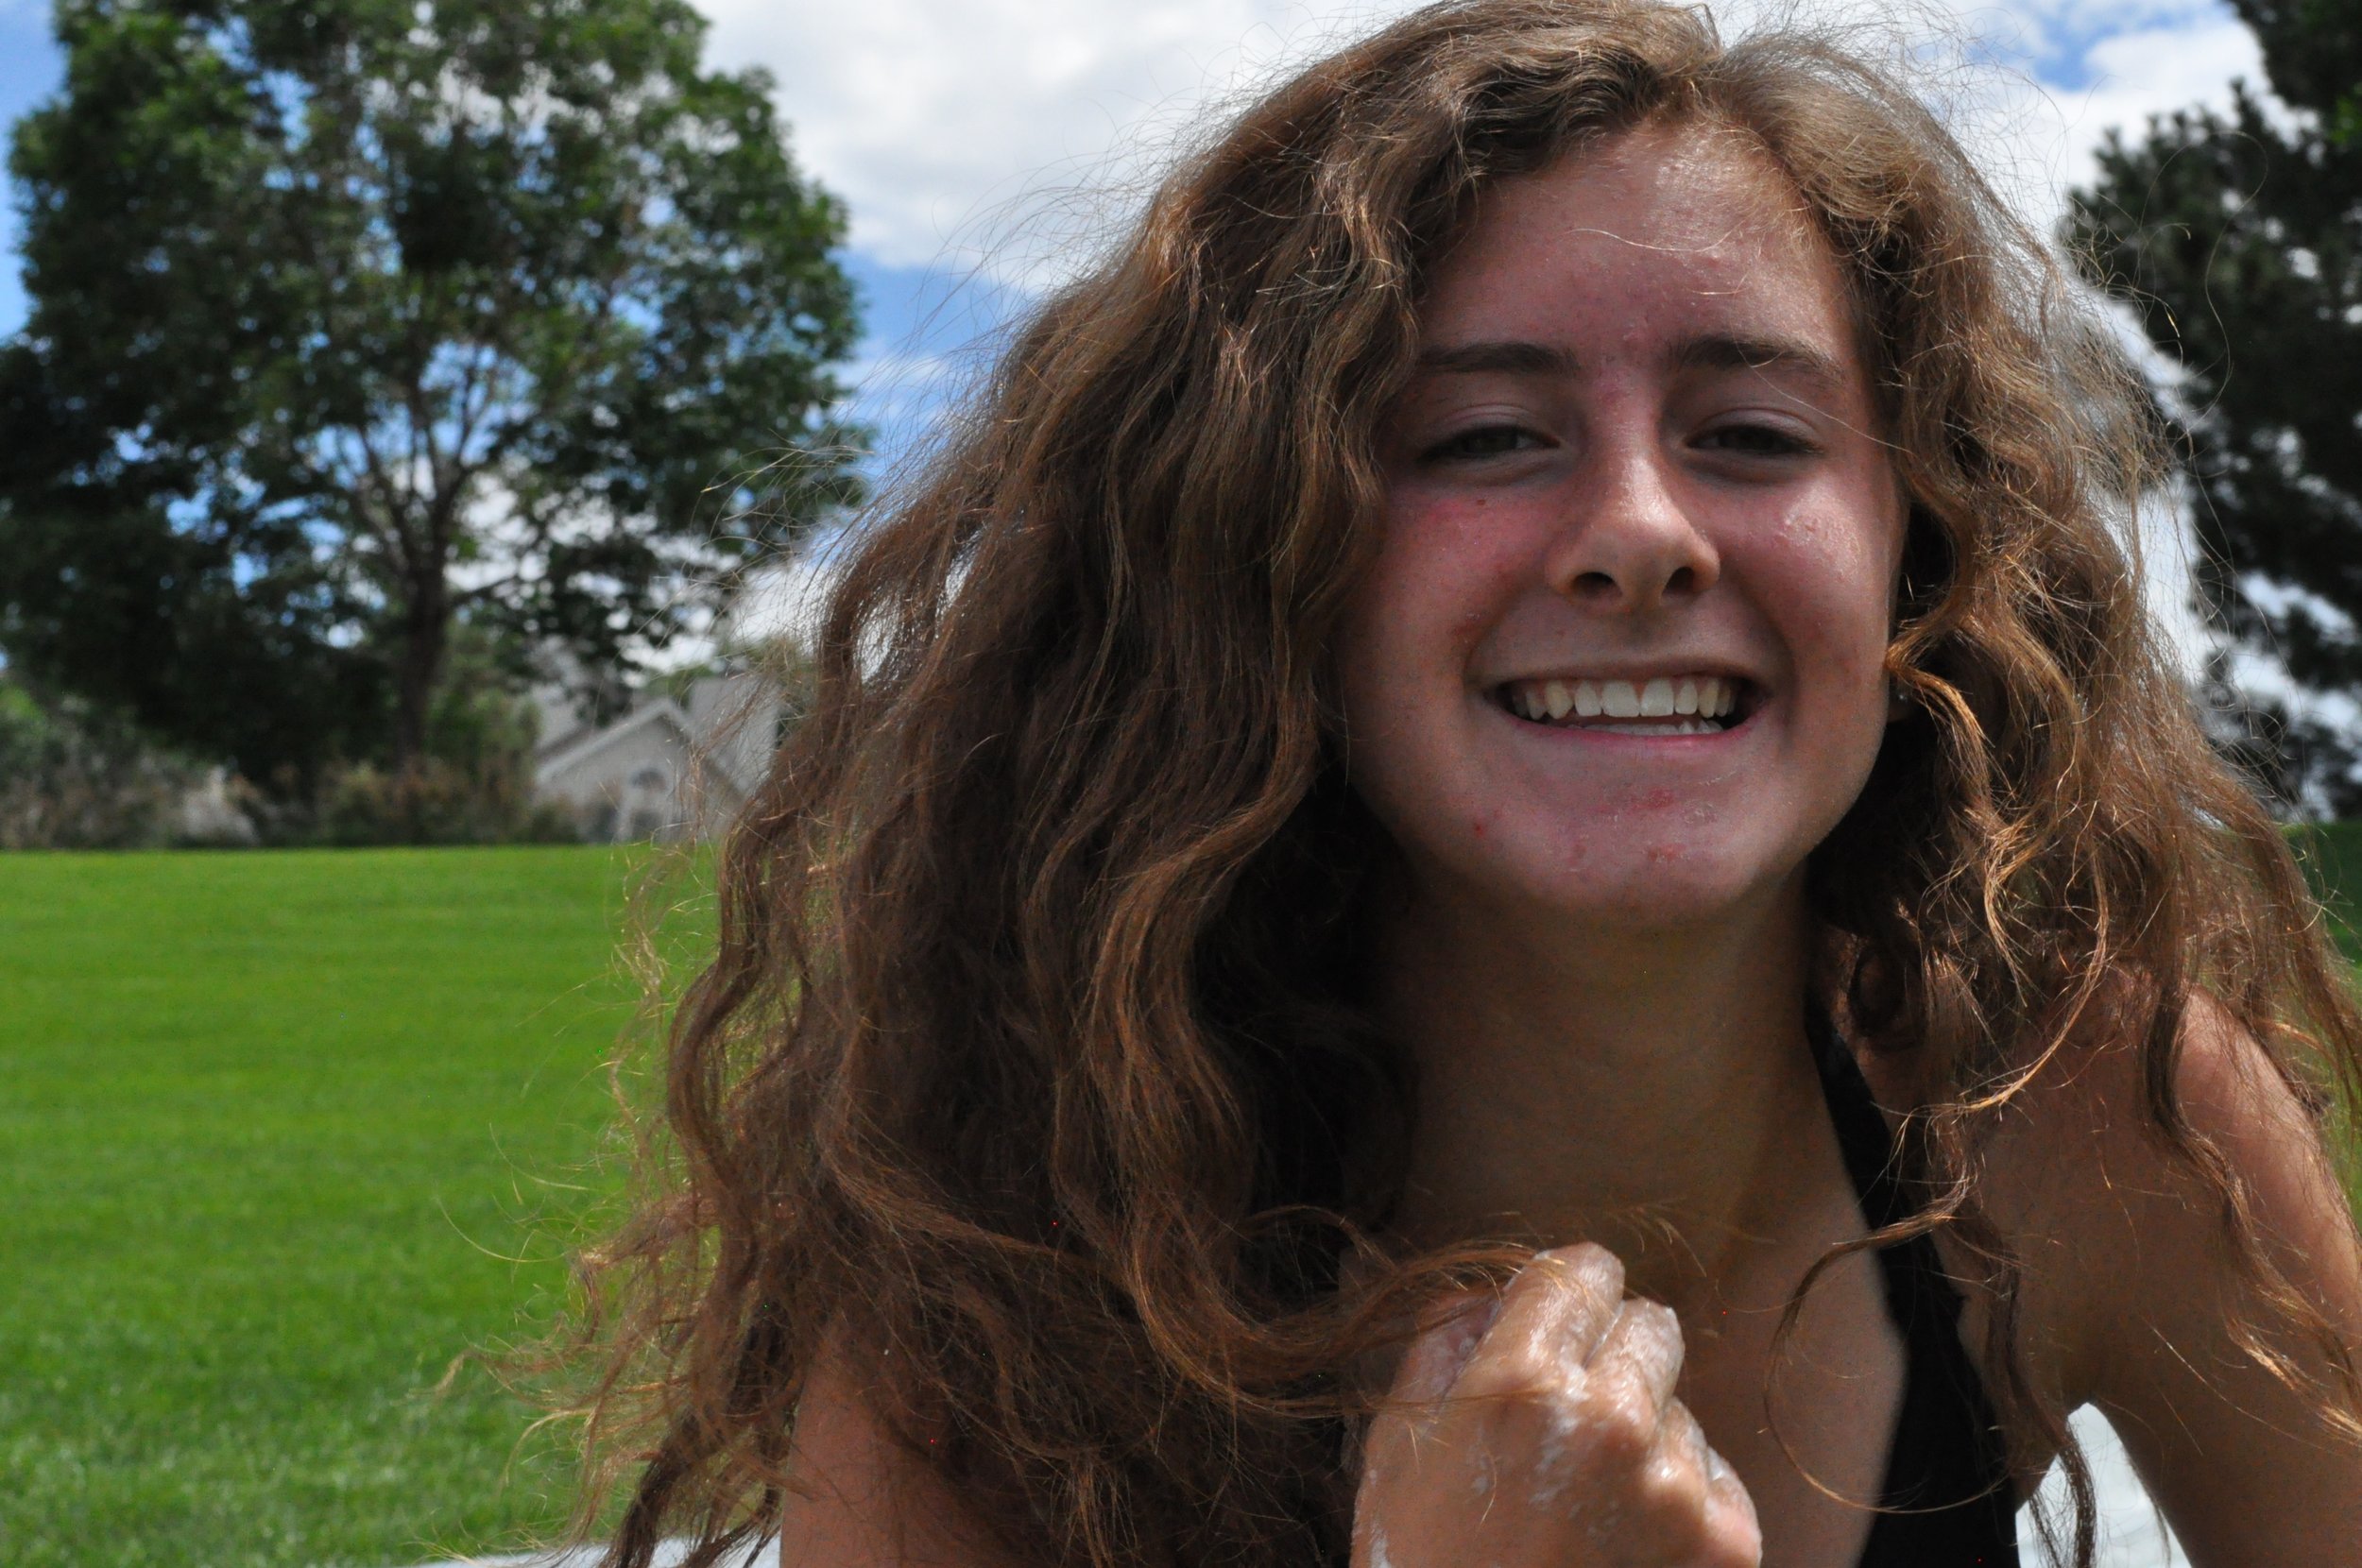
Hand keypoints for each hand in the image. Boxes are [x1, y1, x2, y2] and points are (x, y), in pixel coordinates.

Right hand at [1351, 1244, 1760, 1567]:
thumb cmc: (1427, 1566)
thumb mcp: (1398, 1451)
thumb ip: (1441, 1348)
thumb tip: (1489, 1294)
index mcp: (1520, 1384)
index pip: (1581, 1269)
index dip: (1568, 1291)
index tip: (1562, 1314)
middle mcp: (1610, 1418)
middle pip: (1650, 1322)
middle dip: (1615, 1353)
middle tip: (1576, 1414)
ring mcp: (1674, 1481)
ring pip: (1681, 1405)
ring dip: (1646, 1434)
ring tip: (1590, 1504)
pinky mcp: (1724, 1539)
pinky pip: (1713, 1474)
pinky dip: (1678, 1497)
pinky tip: (1626, 1542)